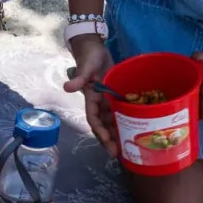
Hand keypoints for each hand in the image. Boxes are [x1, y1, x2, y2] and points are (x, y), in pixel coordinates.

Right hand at [64, 35, 116, 154]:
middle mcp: (99, 104)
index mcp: (91, 99)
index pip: (94, 119)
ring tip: (127, 149)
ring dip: (117, 135)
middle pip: (103, 126)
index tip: (108, 142)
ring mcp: (107, 101)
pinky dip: (125, 122)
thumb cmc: (89, 57)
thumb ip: (80, 77)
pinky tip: (135, 130)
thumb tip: (67, 87)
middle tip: (118, 154)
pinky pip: (120, 112)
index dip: (100, 132)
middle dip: (109, 140)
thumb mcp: (85, 66)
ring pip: (112, 122)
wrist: (95, 49)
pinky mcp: (115, 97)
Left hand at [194, 52, 202, 124]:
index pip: (189, 74)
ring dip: (194, 99)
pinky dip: (199, 109)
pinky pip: (196, 112)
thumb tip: (190, 58)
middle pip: (188, 88)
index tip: (191, 77)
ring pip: (191, 101)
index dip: (188, 75)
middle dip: (191, 88)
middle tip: (199, 88)